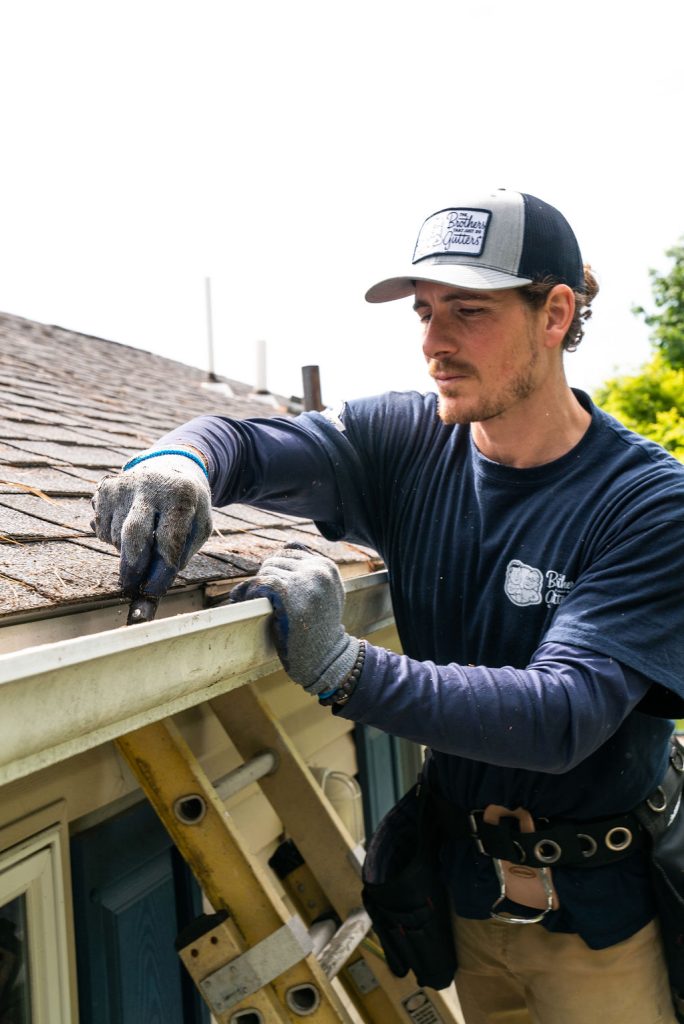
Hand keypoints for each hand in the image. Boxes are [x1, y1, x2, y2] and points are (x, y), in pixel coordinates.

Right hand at [91, 450, 212, 597]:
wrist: (169, 468)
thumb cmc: (187, 507)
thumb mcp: (199, 526)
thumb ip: (181, 553)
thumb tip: (151, 582)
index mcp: (181, 494)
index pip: (168, 540)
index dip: (160, 570)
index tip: (154, 590)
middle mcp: (151, 485)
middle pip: (134, 536)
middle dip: (132, 567)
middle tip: (131, 586)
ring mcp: (125, 484)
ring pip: (116, 535)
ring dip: (126, 552)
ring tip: (143, 541)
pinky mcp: (106, 488)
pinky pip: (102, 528)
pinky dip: (112, 538)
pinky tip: (128, 526)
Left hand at [229, 544, 359, 695]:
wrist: (325, 658)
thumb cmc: (319, 628)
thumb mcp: (326, 593)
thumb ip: (310, 570)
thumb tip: (283, 549)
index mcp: (327, 566)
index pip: (291, 549)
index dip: (276, 568)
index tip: (268, 586)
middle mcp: (319, 570)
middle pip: (276, 559)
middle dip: (265, 578)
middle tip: (260, 598)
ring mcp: (306, 582)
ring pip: (266, 570)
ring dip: (255, 586)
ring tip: (253, 601)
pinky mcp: (290, 596)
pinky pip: (259, 583)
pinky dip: (246, 591)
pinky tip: (240, 600)